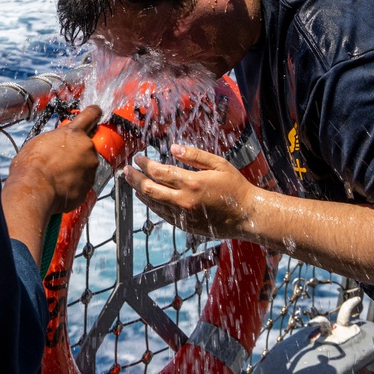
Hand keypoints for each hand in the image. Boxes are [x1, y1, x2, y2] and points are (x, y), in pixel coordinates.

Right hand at [6, 105, 101, 214]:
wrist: (33, 190)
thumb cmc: (31, 166)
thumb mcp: (39, 141)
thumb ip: (55, 139)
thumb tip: (55, 144)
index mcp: (74, 133)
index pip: (91, 114)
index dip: (93, 113)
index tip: (95, 112)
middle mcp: (87, 148)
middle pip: (87, 145)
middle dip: (78, 150)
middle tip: (61, 158)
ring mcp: (91, 168)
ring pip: (87, 164)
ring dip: (77, 168)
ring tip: (57, 175)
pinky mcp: (89, 186)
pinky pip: (83, 182)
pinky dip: (75, 184)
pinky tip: (60, 186)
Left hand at [124, 144, 254, 238]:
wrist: (247, 216)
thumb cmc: (235, 187)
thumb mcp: (218, 164)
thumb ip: (194, 155)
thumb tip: (172, 147)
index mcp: (191, 183)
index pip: (158, 171)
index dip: (144, 164)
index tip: (138, 158)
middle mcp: (183, 200)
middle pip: (148, 188)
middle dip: (134, 178)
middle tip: (126, 170)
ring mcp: (183, 215)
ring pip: (152, 203)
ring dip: (139, 191)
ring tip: (132, 182)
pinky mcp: (185, 226)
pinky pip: (162, 214)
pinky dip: (151, 204)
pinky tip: (147, 197)